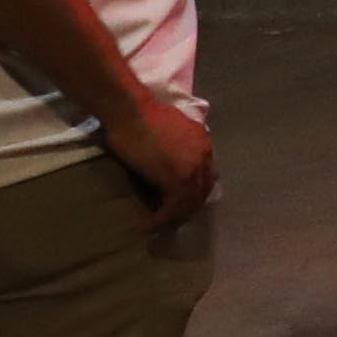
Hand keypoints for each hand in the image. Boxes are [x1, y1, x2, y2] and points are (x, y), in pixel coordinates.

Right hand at [104, 91, 219, 227]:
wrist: (130, 110)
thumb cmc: (139, 117)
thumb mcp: (167, 131)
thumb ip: (176, 146)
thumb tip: (168, 162)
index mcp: (203, 144)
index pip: (205, 177)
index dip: (193, 193)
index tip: (178, 204)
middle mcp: (205, 156)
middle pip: (202, 192)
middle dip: (187, 208)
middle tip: (170, 220)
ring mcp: (193, 168)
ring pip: (191, 203)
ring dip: (175, 217)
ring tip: (158, 226)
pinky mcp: (178, 179)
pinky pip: (175, 207)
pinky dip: (163, 219)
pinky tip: (149, 224)